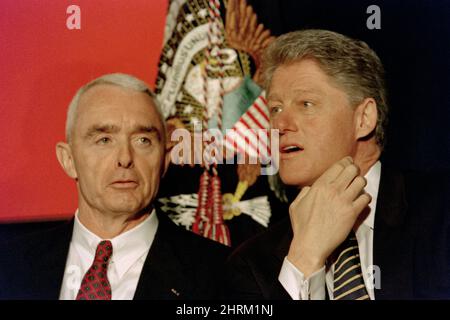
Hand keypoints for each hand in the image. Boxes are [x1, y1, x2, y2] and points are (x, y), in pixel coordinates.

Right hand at [286, 157, 370, 276]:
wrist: (310, 244)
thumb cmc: (302, 227)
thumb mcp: (296, 205)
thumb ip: (304, 192)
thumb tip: (311, 188)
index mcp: (319, 186)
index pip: (338, 166)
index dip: (346, 163)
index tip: (348, 164)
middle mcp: (332, 190)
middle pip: (352, 170)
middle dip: (355, 170)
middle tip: (355, 174)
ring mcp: (343, 201)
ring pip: (361, 182)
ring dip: (361, 184)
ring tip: (358, 188)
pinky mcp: (352, 213)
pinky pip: (366, 198)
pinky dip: (365, 198)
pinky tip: (360, 202)